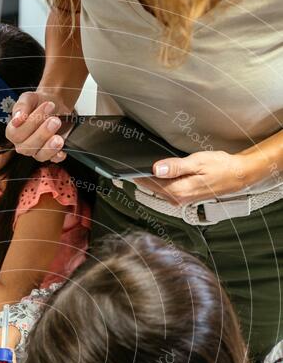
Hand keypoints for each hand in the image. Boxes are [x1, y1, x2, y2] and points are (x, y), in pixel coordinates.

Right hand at [5, 91, 72, 163]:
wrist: (54, 103)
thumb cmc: (38, 102)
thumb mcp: (28, 98)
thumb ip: (21, 107)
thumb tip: (17, 119)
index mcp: (14, 132)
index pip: (16, 134)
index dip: (30, 123)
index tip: (46, 107)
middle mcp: (23, 144)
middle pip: (27, 147)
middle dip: (42, 134)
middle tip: (54, 120)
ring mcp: (37, 150)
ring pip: (39, 155)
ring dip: (49, 147)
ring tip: (59, 137)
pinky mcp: (51, 153)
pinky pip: (53, 160)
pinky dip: (58, 156)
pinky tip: (62, 150)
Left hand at [135, 150, 260, 204]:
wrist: (237, 176)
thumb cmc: (221, 166)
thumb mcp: (197, 162)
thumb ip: (175, 166)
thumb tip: (156, 169)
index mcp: (178, 191)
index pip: (150, 182)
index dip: (137, 174)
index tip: (125, 166)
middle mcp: (177, 199)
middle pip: (151, 188)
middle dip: (139, 177)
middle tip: (125, 165)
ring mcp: (179, 201)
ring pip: (156, 190)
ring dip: (147, 180)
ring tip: (136, 169)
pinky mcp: (182, 198)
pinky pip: (164, 191)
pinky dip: (157, 183)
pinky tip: (154, 174)